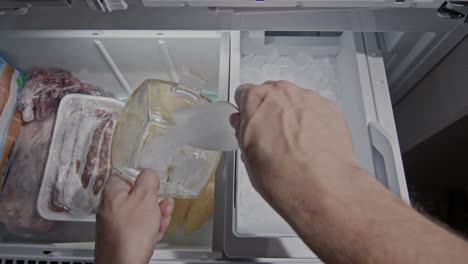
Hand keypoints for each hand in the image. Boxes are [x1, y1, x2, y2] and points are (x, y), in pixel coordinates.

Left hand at [95, 169, 174, 263]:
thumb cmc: (130, 234)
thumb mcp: (145, 197)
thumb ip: (148, 180)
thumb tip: (148, 173)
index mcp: (112, 192)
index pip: (128, 175)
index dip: (144, 180)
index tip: (154, 186)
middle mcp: (111, 206)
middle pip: (138, 196)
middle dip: (155, 203)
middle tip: (161, 208)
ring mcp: (116, 223)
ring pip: (142, 213)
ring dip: (156, 218)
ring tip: (159, 225)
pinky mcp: (121, 238)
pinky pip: (139, 228)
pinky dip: (149, 230)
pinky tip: (154, 236)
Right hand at [229, 81, 360, 213]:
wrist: (322, 188)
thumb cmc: (285, 176)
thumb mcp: (247, 155)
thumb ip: (243, 130)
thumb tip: (245, 126)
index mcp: (257, 99)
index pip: (244, 93)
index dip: (246, 110)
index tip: (250, 121)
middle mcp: (284, 93)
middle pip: (272, 94)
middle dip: (270, 112)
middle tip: (272, 137)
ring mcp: (309, 99)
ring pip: (295, 102)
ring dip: (293, 117)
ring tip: (295, 145)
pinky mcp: (330, 109)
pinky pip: (316, 110)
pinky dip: (313, 122)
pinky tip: (311, 145)